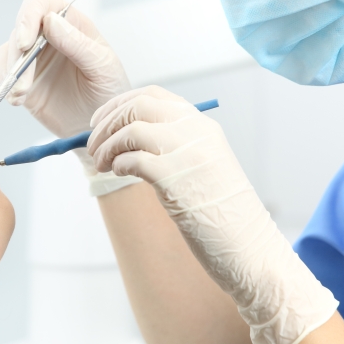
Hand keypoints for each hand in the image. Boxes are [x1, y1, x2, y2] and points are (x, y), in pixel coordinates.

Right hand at [0, 0, 130, 137]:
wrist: (100, 125)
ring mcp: (33, 59)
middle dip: (17, 57)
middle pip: (18, 31)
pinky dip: (3, 86)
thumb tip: (51, 20)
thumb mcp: (103, 66)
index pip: (40, 4)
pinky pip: (1, 75)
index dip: (28, 17)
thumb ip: (78, 43)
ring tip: (21, 95)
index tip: (26, 42)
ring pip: (6, 53)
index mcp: (70, 23)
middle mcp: (47, 36)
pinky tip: (17, 99)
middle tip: (24, 84)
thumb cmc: (109, 91)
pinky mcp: (22, 80)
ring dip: (9, 74)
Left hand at [87, 87, 339, 343]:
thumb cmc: (222, 215)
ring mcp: (187, 153)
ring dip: (106, 145)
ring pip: (131, 128)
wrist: (251, 248)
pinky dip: (118, 163)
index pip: (153, 95)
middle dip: (107, 121)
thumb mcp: (202, 167)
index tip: (101, 121)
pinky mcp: (176, 178)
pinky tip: (118, 174)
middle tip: (92, 143)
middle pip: (138, 106)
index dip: (119, 104)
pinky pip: (133, 158)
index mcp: (203, 126)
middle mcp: (196, 132)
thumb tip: (126, 140)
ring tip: (101, 164)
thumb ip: (174, 147)